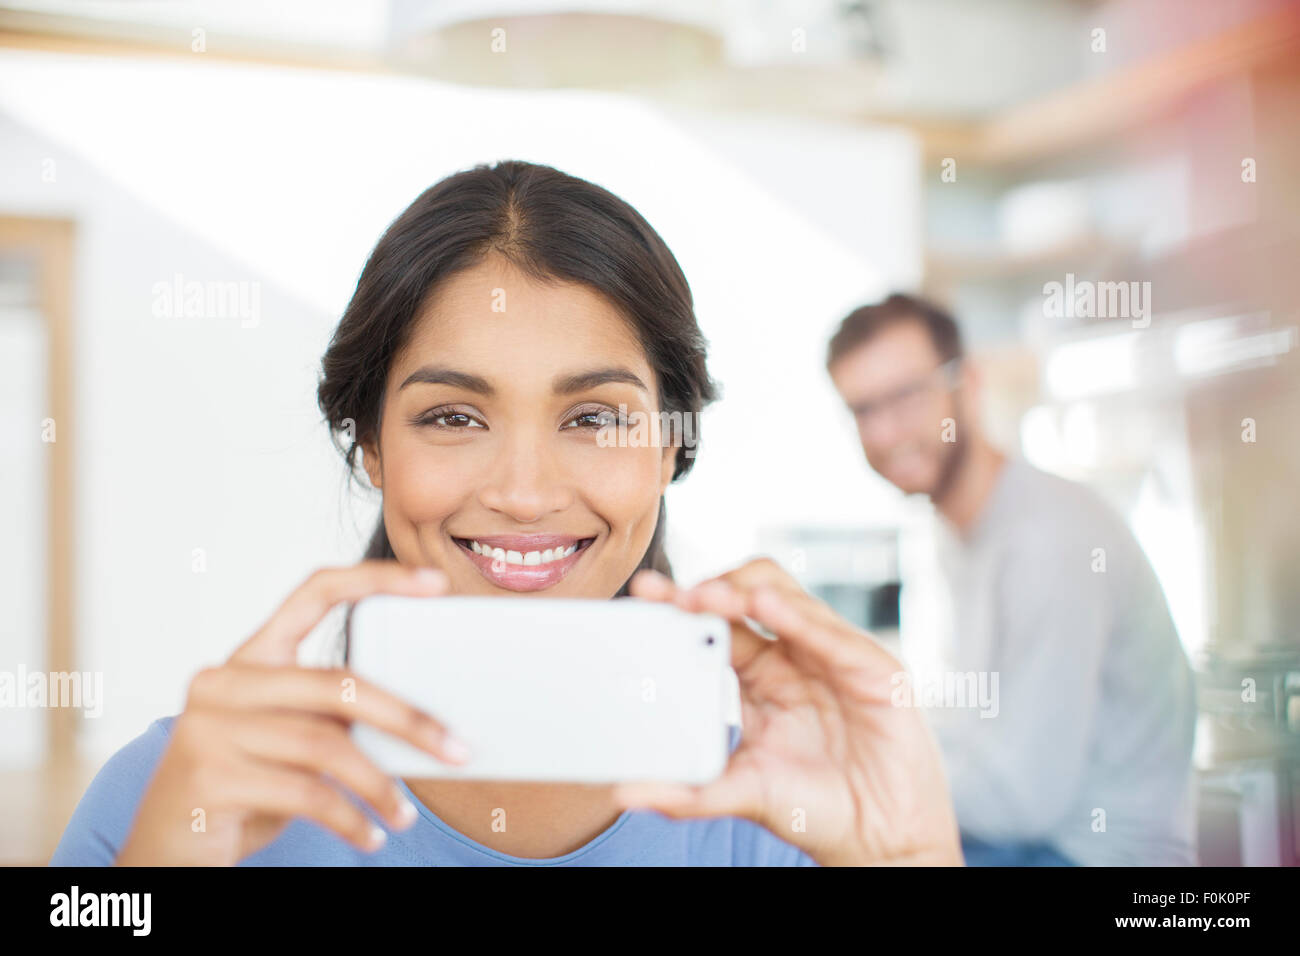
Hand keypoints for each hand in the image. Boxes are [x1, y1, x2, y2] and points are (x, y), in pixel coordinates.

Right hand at [116, 561, 469, 865]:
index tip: (434, 581)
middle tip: (459, 748)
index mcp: (250, 656)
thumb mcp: (287, 738)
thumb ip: (332, 714)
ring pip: (326, 745)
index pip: (314, 592)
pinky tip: (371, 836)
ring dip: (380, 787)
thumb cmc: (242, 785)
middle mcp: (224, 681)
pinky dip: (350, 819)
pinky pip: (306, 794)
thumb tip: (424, 718)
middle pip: (338, 683)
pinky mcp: (209, 778)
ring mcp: (210, 727)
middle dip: (409, 719)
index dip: (376, 579)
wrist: (164, 850)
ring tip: (405, 815)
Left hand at [613, 559, 962, 865]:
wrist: (879, 841)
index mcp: (760, 676)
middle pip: (746, 597)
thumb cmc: (815, 809)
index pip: (717, 625)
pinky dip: (794, 615)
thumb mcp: (741, 794)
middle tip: (667, 594)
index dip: (681, 606)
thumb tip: (624, 794)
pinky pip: (829, 633)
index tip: (642, 595)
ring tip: (704, 596)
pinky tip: (762, 606)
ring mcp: (831, 656)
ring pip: (786, 598)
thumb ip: (688, 793)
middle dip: (706, 589)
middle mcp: (794, 656)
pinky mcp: (871, 668)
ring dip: (742, 591)